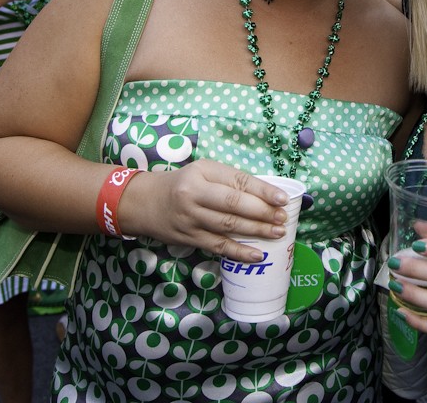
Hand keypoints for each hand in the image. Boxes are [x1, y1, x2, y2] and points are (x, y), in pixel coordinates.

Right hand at [127, 158, 292, 261]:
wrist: (143, 202)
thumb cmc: (181, 184)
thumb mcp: (202, 171)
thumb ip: (229, 180)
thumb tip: (265, 194)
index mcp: (202, 172)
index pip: (238, 181)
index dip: (262, 191)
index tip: (282, 199)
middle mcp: (195, 194)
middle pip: (234, 204)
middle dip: (263, 212)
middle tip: (283, 217)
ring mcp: (191, 218)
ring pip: (228, 226)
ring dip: (256, 231)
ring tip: (277, 233)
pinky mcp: (189, 238)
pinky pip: (218, 246)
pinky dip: (239, 251)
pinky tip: (257, 255)